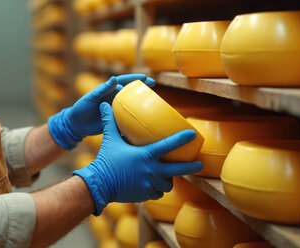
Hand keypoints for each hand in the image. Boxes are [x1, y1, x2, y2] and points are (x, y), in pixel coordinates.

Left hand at [48, 74, 154, 149]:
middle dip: (141, 87)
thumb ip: (102, 89)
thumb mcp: (91, 98)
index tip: (145, 77)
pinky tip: (145, 119)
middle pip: (130, 92)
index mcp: (108, 91)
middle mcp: (113, 98)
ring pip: (131, 104)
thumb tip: (114, 78)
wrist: (76, 125)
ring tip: (153, 101)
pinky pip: (128, 118)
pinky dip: (135, 118)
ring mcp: (115, 109)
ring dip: (141, 102)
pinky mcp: (116, 120)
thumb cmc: (81, 108)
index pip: (123, 81)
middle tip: (153, 85)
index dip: (134, 78)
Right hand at [73, 102, 202, 214]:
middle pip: (178, 169)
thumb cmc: (105, 159)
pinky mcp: (145, 194)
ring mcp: (150, 184)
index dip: (182, 139)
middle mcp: (152, 170)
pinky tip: (153, 186)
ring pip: (168, 184)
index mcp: (146, 155)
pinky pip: (157, 193)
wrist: (99, 184)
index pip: (168, 145)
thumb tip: (104, 105)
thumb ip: (109, 122)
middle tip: (200, 164)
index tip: (193, 135)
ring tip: (167, 175)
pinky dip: (156, 189)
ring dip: (168, 179)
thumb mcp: (109, 139)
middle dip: (191, 167)